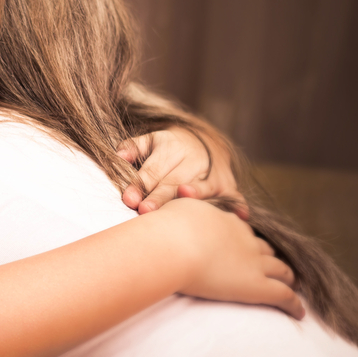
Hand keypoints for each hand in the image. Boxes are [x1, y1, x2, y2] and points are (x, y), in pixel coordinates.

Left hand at [118, 127, 246, 217]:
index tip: (129, 199)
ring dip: (196, 197)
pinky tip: (238, 216)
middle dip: (160, 197)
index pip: (153, 169)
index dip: (140, 184)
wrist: (205, 142)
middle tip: (145, 211)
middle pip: (174, 182)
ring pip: (203, 189)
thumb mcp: (150, 141)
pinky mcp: (229, 186)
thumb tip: (119, 156)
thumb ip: (133, 147)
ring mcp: (213, 174)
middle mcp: (194, 160)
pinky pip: (234, 196)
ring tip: (185, 200)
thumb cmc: (168, 149)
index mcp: (172, 148)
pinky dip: (237, 206)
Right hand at [157, 198, 303, 318]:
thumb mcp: (173, 212)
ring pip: (282, 270)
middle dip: (273, 257)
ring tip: (294, 286)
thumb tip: (177, 217)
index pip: (242, 231)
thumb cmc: (166, 228)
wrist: (173, 245)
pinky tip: (299, 312)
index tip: (247, 246)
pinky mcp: (257, 285)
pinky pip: (283, 295)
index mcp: (225, 222)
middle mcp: (244, 240)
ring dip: (289, 278)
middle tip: (277, 267)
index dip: (247, 240)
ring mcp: (254, 262)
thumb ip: (181, 215)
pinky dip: (294, 304)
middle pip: (267, 249)